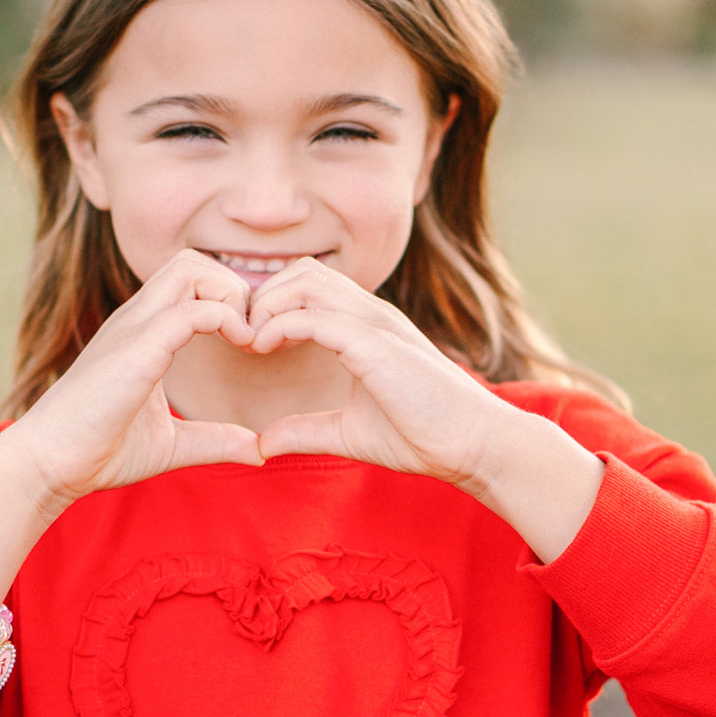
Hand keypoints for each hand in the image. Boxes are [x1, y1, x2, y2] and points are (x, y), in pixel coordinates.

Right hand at [0, 249, 263, 510]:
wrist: (48, 464)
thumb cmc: (99, 451)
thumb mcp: (172, 444)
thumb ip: (216, 439)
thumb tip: (260, 450)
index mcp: (143, 332)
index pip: (190, 280)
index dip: (230, 301)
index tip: (250, 344)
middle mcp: (136, 319)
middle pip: (193, 261)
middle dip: (234, 287)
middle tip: (251, 336)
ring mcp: (134, 328)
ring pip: (191, 268)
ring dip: (231, 295)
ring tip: (245, 340)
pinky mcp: (136, 349)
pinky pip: (191, 309)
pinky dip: (226, 319)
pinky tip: (241, 348)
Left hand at [247, 257, 515, 493]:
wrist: (473, 445)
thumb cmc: (422, 435)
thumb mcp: (347, 432)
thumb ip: (305, 429)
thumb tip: (261, 444)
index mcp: (366, 327)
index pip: (308, 286)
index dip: (271, 305)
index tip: (249, 342)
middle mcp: (370, 315)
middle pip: (301, 272)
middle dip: (262, 297)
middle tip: (242, 337)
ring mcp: (375, 324)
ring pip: (305, 281)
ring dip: (266, 305)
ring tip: (250, 341)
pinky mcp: (375, 344)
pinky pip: (315, 315)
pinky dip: (280, 325)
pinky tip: (263, 349)